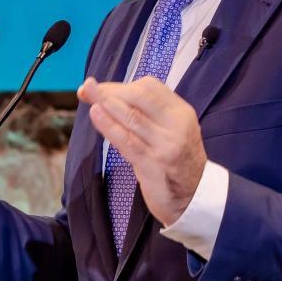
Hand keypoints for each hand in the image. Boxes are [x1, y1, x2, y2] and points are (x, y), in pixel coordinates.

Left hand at [77, 75, 206, 225]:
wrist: (194, 196)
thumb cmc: (176, 159)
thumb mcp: (172, 128)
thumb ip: (147, 112)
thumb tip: (108, 94)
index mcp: (181, 112)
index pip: (150, 87)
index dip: (120, 85)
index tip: (100, 86)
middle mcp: (176, 125)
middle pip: (139, 97)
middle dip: (110, 91)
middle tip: (87, 88)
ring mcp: (165, 145)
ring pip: (132, 117)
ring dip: (106, 102)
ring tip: (86, 92)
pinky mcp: (152, 164)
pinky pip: (127, 141)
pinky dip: (109, 125)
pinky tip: (95, 114)